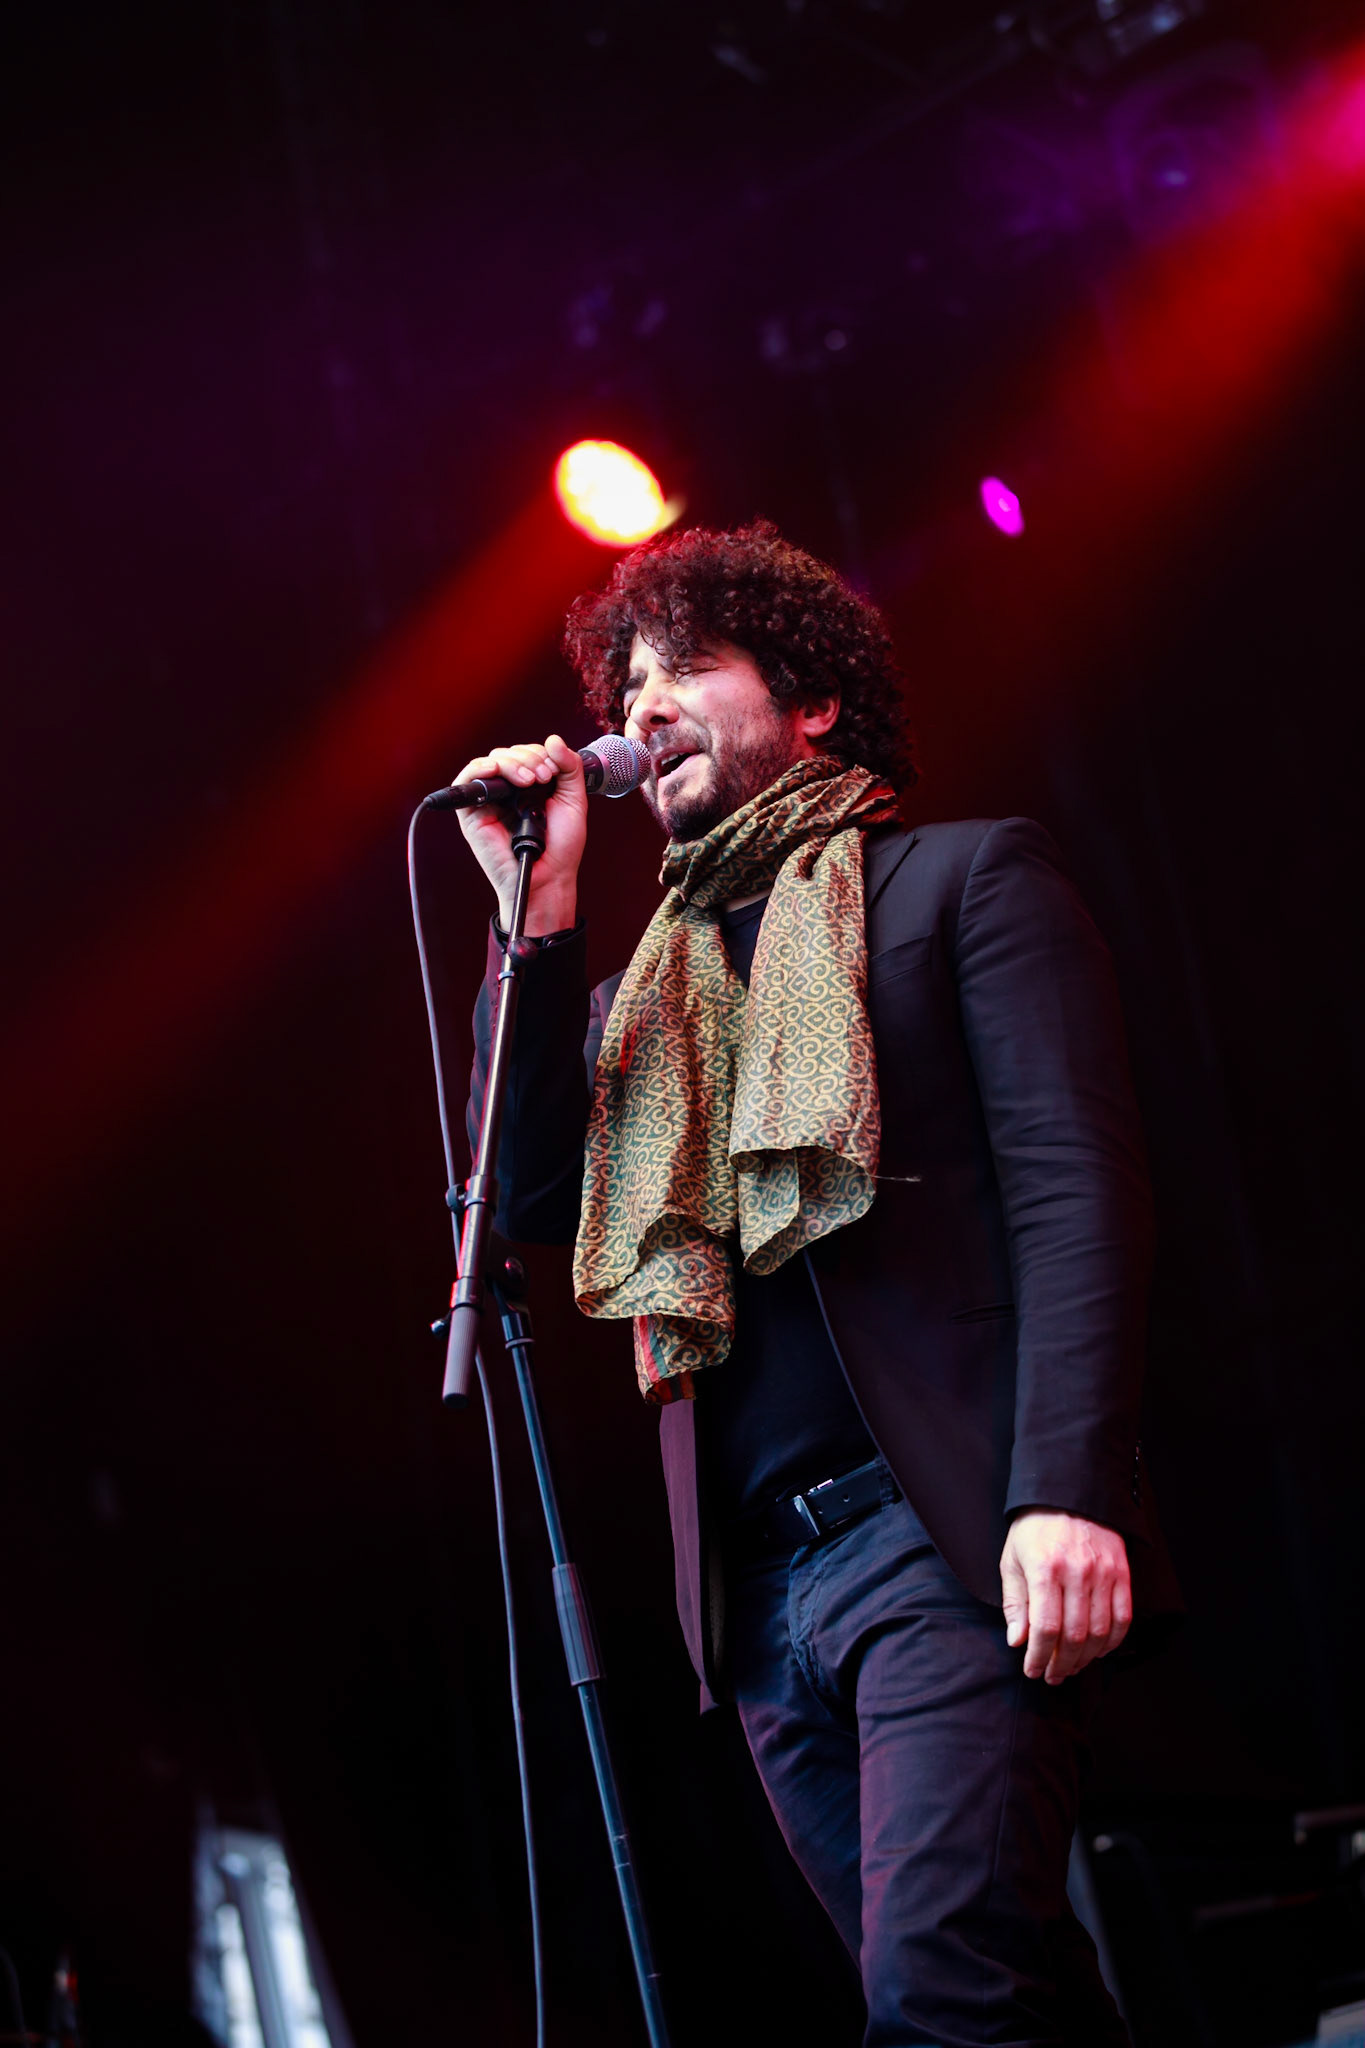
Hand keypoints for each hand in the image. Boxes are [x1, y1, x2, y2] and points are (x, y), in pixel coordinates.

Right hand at [453, 733, 586, 934]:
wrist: (550, 878)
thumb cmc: (560, 847)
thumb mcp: (574, 800)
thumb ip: (569, 768)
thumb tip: (553, 739)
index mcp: (529, 787)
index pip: (526, 753)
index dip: (539, 754)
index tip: (553, 772)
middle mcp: (507, 791)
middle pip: (508, 754)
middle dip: (528, 758)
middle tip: (544, 778)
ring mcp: (489, 801)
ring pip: (490, 762)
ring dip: (512, 763)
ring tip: (530, 780)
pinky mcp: (472, 814)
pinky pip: (467, 781)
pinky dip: (480, 769)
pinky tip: (497, 770)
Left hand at [1000, 1510, 1131, 1683]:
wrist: (1068, 1494)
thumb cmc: (1034, 1529)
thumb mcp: (1012, 1560)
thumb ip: (1015, 1603)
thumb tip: (1017, 1641)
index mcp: (1045, 1568)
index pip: (1045, 1627)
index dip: (1039, 1656)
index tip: (1033, 1670)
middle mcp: (1077, 1572)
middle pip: (1074, 1635)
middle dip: (1062, 1663)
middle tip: (1052, 1676)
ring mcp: (1104, 1573)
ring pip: (1100, 1632)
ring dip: (1085, 1658)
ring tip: (1071, 1666)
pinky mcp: (1122, 1572)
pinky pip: (1123, 1617)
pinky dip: (1112, 1641)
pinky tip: (1098, 1650)